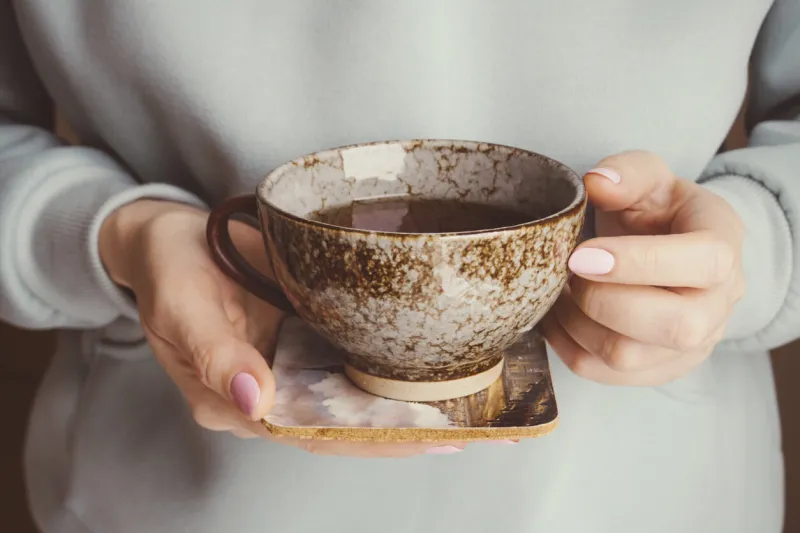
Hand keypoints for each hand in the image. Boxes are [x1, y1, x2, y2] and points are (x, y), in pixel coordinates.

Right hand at [99, 199, 466, 455]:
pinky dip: (393, 365)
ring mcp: (293, 362)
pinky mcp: (307, 332)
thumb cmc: (169, 267)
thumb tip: (258, 401)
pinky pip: (353, 356)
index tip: (426, 438)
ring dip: (411, 402)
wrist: (170, 234)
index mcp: (237, 400)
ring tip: (474, 405)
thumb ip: (216, 355)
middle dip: (409, 430)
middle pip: (346, 424)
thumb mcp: (181, 306)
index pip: (311, 433)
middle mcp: (273, 391)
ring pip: (356, 395)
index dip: (369, 441)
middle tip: (477, 429)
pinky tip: (436, 362)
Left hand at [541, 151, 744, 384]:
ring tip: (560, 288)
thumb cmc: (660, 213)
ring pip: (629, 356)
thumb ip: (628, 172)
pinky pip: (603, 374)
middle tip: (569, 271)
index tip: (581, 254)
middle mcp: (717, 306)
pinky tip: (559, 312)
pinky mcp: (656, 369)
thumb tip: (597, 183)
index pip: (703, 263)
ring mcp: (690, 346)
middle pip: (673, 326)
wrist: (671, 251)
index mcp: (723, 246)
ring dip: (576, 322)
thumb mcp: (651, 178)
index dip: (639, 262)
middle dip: (603, 300)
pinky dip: (566, 343)